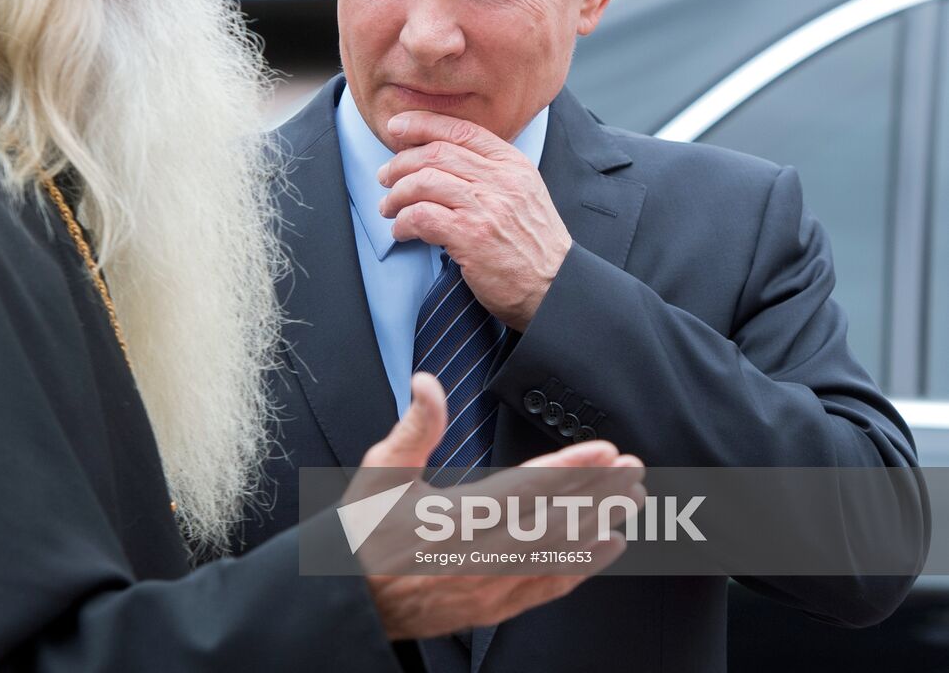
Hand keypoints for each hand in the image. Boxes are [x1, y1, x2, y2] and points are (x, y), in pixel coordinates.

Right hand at [358, 376, 644, 639]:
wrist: (352, 599)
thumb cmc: (364, 531)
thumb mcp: (381, 470)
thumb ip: (414, 427)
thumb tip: (427, 382)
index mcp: (454, 517)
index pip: (527, 488)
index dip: (571, 468)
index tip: (605, 451)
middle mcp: (480, 554)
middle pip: (555, 520)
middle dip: (599, 493)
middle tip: (635, 472)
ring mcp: (490, 584)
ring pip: (559, 553)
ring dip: (600, 525)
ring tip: (631, 502)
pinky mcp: (493, 606)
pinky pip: (548, 585)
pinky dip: (582, 566)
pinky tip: (606, 547)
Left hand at [378, 111, 571, 330]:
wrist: (556, 287)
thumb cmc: (534, 246)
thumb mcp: (523, 194)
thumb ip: (491, 173)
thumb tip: (440, 159)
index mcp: (513, 164)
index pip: (461, 130)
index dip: (422, 123)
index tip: (396, 127)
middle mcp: (500, 180)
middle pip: (435, 153)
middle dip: (400, 163)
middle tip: (385, 176)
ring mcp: (486, 207)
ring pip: (423, 182)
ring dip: (396, 195)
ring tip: (388, 207)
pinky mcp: (470, 236)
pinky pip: (421, 217)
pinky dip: (403, 223)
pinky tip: (401, 231)